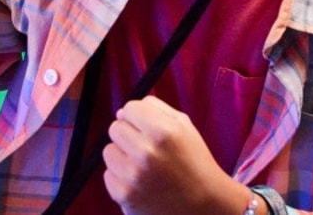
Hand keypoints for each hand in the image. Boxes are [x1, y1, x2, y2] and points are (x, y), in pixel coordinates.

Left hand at [102, 96, 246, 214]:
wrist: (204, 205)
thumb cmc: (193, 163)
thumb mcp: (184, 127)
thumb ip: (155, 109)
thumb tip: (122, 112)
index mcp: (163, 131)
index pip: (129, 108)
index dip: (138, 118)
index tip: (148, 129)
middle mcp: (147, 152)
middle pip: (115, 127)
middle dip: (129, 136)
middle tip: (148, 150)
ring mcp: (134, 175)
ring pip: (109, 151)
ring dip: (123, 157)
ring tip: (144, 167)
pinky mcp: (124, 195)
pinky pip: (108, 175)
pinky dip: (121, 178)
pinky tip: (141, 183)